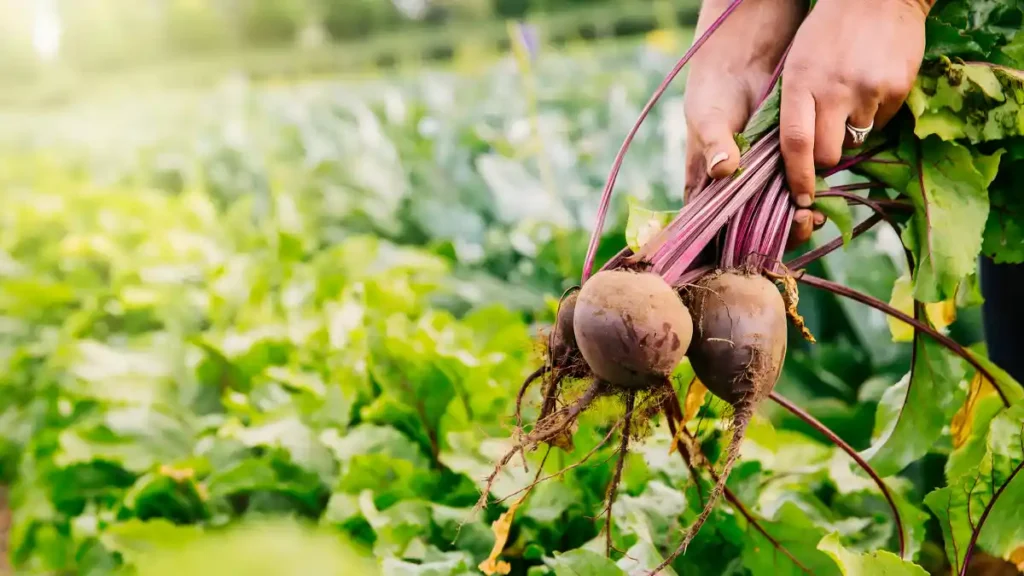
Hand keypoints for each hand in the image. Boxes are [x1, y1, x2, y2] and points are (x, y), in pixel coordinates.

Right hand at [683, 0, 814, 246]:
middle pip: (749, 231)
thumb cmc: (714, 92)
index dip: (729, 246)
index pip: (711, 230)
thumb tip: (723, 169)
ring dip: (793, 224)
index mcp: (705, 188)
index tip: (750, 250)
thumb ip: (715, 143)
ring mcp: (759, 182)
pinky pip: (794, 193)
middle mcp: (732, 193)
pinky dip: (807, 202)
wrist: (745, 61)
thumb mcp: (708, 117)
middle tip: (794, 225)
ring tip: (809, 218)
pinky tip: (820, 204)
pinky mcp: (785, 167)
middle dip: (772, 237)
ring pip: (775, 217)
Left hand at [780, 0, 930, 245]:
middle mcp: (833, 90)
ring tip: (849, 97)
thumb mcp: (797, 62)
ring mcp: (868, 90)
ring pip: (856, 139)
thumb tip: (793, 155)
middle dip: (825, 158)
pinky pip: (882, 121)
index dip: (797, 178)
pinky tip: (870, 84)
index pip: (795, 144)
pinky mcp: (898, 89)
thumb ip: (794, 105)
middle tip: (826, 141)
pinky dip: (874, 113)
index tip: (800, 199)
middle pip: (828, 154)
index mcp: (800, 83)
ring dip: (850, 130)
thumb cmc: (827, 30)